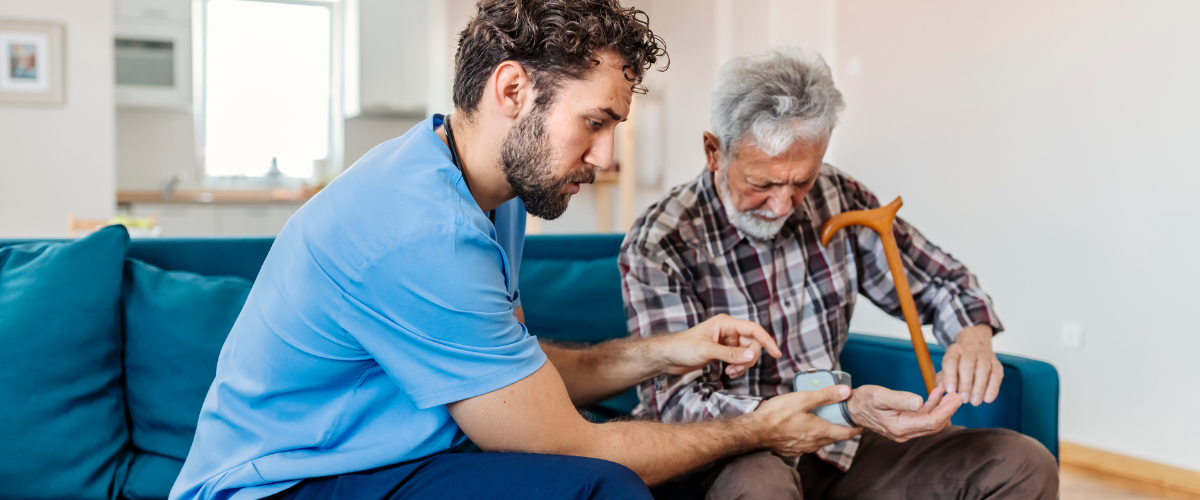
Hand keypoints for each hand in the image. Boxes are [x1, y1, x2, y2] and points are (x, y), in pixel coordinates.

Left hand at [654, 314, 782, 376]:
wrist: (668, 357)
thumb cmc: (683, 348)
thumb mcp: (707, 350)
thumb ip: (731, 354)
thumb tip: (752, 355)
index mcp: (725, 323)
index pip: (754, 330)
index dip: (767, 341)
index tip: (777, 354)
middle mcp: (728, 331)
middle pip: (753, 344)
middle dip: (749, 358)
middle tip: (737, 369)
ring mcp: (726, 342)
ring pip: (747, 353)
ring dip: (743, 365)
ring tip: (730, 372)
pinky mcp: (723, 352)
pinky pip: (739, 359)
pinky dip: (737, 367)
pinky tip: (728, 373)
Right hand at [751, 385, 861, 455]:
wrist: (755, 431)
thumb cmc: (777, 414)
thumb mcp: (803, 399)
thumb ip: (826, 395)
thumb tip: (846, 392)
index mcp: (819, 431)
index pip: (845, 434)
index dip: (854, 429)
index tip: (860, 425)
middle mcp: (813, 443)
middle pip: (833, 438)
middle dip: (838, 429)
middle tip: (840, 418)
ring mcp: (802, 449)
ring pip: (819, 442)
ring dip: (823, 433)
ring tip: (820, 420)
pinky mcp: (791, 450)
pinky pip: (806, 444)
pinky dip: (809, 436)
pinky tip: (802, 427)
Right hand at [846, 385, 961, 442]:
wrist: (851, 409)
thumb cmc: (863, 400)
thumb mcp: (879, 395)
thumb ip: (899, 399)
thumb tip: (920, 401)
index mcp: (899, 427)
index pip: (930, 422)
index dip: (946, 410)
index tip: (956, 398)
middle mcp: (903, 433)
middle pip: (933, 425)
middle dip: (948, 410)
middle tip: (958, 395)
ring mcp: (904, 431)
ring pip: (930, 423)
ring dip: (941, 409)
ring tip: (949, 393)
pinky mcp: (904, 426)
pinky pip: (922, 420)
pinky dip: (931, 408)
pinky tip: (935, 395)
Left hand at [939, 325, 1002, 405]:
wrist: (977, 346)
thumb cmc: (958, 364)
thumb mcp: (947, 368)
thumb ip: (943, 378)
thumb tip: (942, 388)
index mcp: (954, 350)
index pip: (951, 361)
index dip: (950, 376)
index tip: (950, 390)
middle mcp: (970, 351)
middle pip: (968, 365)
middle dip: (966, 383)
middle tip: (964, 399)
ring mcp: (985, 356)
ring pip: (983, 369)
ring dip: (979, 387)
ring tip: (975, 401)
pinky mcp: (997, 363)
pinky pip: (996, 375)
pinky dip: (993, 388)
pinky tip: (988, 399)